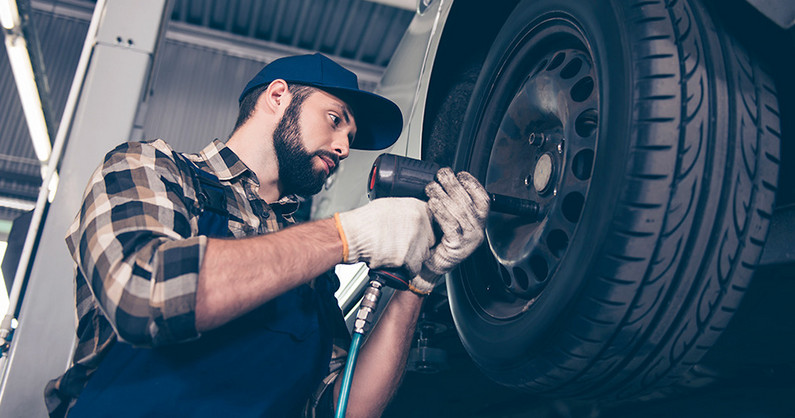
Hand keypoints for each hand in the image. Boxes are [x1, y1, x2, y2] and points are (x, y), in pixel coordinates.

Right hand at [335, 198, 434, 275]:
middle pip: (430, 239)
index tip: (420, 235)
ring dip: (414, 258)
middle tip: (406, 246)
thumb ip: (406, 211)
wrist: (352, 236)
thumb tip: (412, 217)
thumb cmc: (365, 222)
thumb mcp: (390, 206)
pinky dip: (407, 269)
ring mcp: (415, 240)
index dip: (425, 231)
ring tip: (399, 254)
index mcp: (416, 207)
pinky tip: (397, 264)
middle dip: (420, 245)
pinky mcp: (407, 257)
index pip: (433, 222)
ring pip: (424, 255)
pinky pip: (414, 268)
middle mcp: (419, 222)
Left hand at [410, 168, 489, 294]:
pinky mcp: (457, 247)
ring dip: (444, 196)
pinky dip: (441, 212)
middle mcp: (477, 231)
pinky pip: (450, 226)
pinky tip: (433, 203)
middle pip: (468, 203)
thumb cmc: (441, 242)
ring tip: (432, 186)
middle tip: (441, 174)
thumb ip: (453, 204)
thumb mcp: (452, 221)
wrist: (432, 267)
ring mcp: (468, 240)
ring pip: (459, 213)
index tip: (460, 174)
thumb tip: (445, 182)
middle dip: (454, 185)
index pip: (482, 199)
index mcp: (478, 222)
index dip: (473, 184)